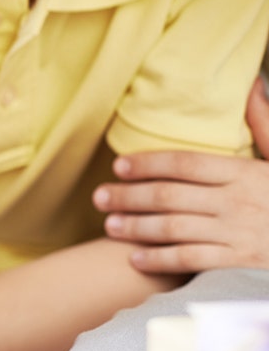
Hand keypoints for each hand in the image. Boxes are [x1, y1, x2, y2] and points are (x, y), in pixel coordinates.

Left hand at [96, 77, 268, 273]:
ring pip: (174, 228)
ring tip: (109, 226)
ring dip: (137, 227)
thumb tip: (251, 86)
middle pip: (170, 196)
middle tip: (99, 197)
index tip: (119, 165)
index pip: (186, 163)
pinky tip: (135, 258)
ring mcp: (238, 234)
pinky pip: (191, 261)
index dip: (148, 163)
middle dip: (129, 196)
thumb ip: (265, 124)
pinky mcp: (239, 264)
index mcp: (246, 173)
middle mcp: (238, 202)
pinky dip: (160, 260)